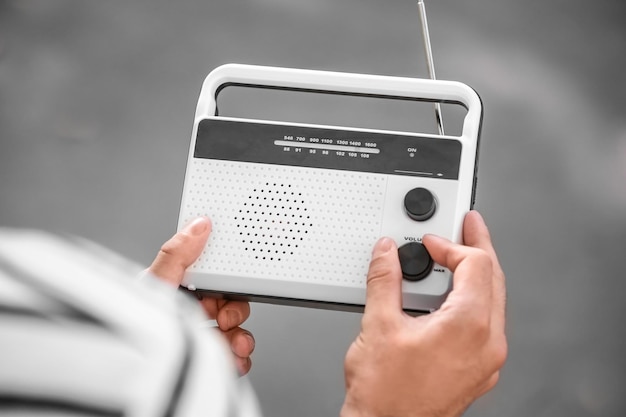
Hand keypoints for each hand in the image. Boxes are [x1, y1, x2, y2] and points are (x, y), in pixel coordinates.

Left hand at [148, 217, 254, 374]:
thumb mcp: (155, 285)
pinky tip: (234, 362)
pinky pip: (234, 359)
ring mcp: (198, 339)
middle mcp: (189, 315)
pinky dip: (240, 360)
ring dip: (242, 339)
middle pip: (229, 306)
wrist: (131, 370)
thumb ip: (176, 254)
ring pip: (235, 333)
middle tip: (225, 321)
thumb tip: (198, 225)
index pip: (213, 279)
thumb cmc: (133, 329)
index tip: (226, 290)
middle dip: (236, 314)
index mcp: (179, 291)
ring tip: (235, 347)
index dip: (225, 283)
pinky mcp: (206, 362)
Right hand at [341, 210, 506, 416]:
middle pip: (493, 278)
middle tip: (468, 225)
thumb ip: (384, 280)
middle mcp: (488, 344)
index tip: (429, 243)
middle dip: (478, 247)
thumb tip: (386, 252)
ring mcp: (487, 360)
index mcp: (468, 326)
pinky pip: (486, 324)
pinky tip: (451, 296)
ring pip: (493, 302)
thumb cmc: (385, 393)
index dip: (451, 245)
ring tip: (457, 256)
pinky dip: (472, 301)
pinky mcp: (479, 370)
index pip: (475, 265)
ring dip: (475, 274)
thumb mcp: (378, 325)